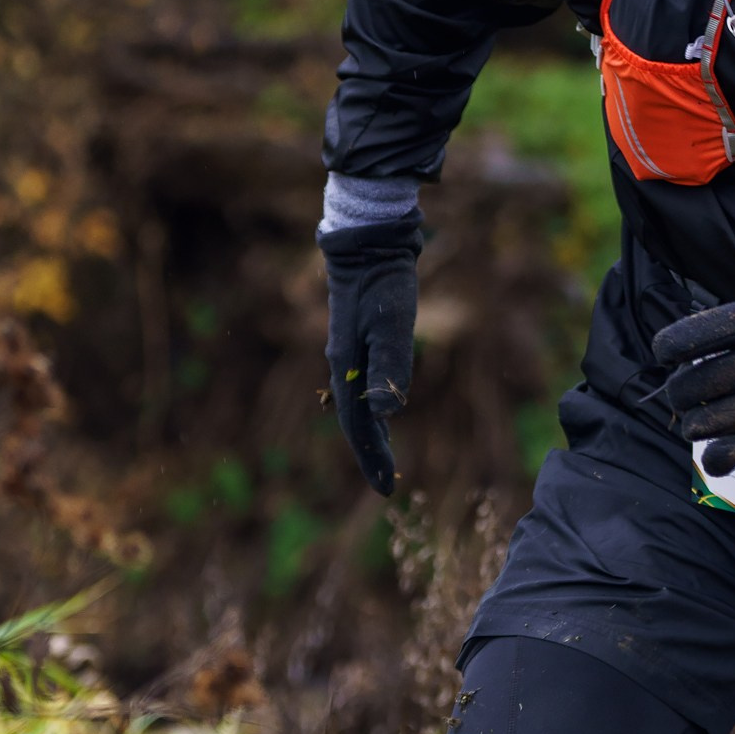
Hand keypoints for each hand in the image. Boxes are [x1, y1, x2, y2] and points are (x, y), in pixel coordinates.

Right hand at [321, 218, 422, 495]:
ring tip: (383, 459)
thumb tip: (385, 413)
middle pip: (355, 420)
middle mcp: (342, 364)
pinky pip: (360, 385)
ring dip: (369, 433)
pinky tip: (381, 412)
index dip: (372, 458)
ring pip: (356, 404)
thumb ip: (390, 366)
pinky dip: (371, 407)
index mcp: (346, 367)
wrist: (368, 244)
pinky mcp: (358, 340)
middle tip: (386, 485)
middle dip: (370, 453)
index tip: (386, 489)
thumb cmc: (384, 284)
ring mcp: (348, 352)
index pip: (359, 425)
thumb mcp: (392, 324)